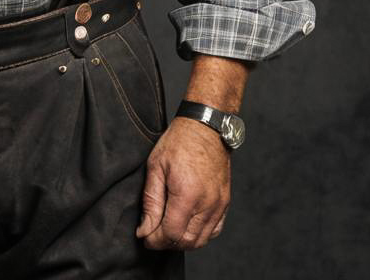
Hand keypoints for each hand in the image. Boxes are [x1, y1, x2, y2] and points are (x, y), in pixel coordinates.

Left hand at [134, 115, 230, 250]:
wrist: (205, 127)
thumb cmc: (179, 142)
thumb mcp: (156, 167)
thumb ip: (151, 201)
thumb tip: (145, 229)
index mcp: (187, 194)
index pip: (171, 233)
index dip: (154, 240)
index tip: (144, 236)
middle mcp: (207, 203)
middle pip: (186, 242)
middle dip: (166, 243)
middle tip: (152, 234)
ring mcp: (219, 204)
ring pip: (201, 240)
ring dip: (182, 242)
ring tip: (167, 230)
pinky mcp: (225, 203)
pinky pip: (214, 231)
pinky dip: (199, 235)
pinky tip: (186, 226)